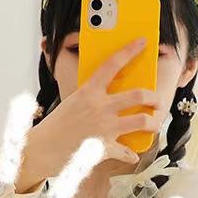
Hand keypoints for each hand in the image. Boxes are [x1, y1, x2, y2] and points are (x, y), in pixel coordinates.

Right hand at [15, 37, 166, 191]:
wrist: (41, 150)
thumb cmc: (54, 127)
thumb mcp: (72, 103)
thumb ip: (91, 98)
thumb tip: (105, 98)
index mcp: (89, 92)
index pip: (112, 64)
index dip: (130, 50)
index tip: (142, 42)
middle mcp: (100, 108)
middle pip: (138, 95)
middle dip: (153, 97)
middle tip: (157, 101)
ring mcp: (104, 128)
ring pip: (142, 121)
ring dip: (153, 123)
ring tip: (154, 124)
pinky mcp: (104, 149)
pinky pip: (126, 152)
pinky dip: (131, 155)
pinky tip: (132, 155)